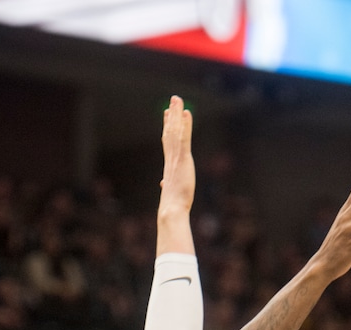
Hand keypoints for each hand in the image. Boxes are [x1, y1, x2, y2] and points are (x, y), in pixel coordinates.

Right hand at [159, 95, 194, 215]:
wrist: (172, 210)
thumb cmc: (172, 205)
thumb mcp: (170, 192)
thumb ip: (167, 185)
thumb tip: (163, 185)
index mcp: (169, 165)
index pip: (168, 142)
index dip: (167, 127)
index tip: (167, 116)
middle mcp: (171, 158)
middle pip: (169, 132)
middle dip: (171, 115)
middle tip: (172, 101)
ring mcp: (176, 157)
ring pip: (175, 131)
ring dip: (176, 114)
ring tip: (177, 99)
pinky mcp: (182, 159)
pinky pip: (184, 138)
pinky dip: (185, 125)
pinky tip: (186, 113)